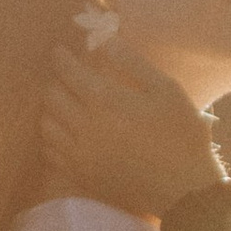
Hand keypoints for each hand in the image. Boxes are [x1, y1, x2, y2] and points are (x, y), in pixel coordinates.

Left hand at [42, 34, 225, 220]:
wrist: (184, 190)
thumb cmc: (181, 135)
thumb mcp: (166, 90)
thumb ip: (133, 63)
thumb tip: (104, 40)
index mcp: (105, 102)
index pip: (69, 73)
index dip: (61, 58)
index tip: (59, 51)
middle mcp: (84, 127)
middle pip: (51, 97)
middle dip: (56, 81)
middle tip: (66, 77)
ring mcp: (80, 155)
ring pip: (46, 125)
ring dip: (51, 110)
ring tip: (64, 103)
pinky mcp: (82, 176)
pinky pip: (51, 153)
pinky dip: (52, 139)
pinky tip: (66, 133)